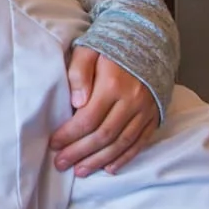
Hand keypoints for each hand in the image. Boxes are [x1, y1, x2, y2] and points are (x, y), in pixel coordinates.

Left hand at [49, 47, 158, 175]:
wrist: (146, 38)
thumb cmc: (110, 45)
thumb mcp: (88, 50)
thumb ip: (79, 74)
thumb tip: (76, 103)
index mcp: (113, 84)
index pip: (88, 118)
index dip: (69, 135)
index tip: (53, 144)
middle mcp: (132, 100)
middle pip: (103, 135)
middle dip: (80, 152)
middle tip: (61, 163)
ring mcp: (145, 110)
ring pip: (122, 143)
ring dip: (99, 160)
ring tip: (80, 171)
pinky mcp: (154, 116)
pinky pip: (140, 142)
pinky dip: (125, 157)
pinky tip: (109, 168)